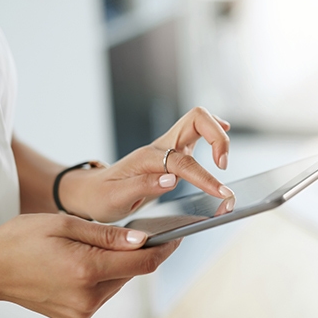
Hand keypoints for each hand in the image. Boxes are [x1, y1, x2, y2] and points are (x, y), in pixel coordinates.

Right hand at [0, 214, 179, 317]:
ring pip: (119, 283)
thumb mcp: (65, 224)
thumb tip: (143, 240)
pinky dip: (103, 278)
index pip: (145, 262)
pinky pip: (104, 294)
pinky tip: (84, 265)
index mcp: (87, 270)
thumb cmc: (21, 240)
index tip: (180, 235)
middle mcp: (88, 297)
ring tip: (95, 248)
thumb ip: (108, 235)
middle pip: (133, 272)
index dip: (167, 248)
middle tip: (137, 233)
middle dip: (138, 252)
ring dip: (118, 265)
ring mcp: (82, 312)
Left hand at [59, 107, 234, 222]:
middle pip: (196, 119)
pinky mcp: (175, 152)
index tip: (221, 193)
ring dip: (218, 134)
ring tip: (225, 159)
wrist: (92, 192)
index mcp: (147, 158)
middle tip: (223, 165)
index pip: (183, 163)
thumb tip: (172, 179)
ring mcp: (168, 147)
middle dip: (218, 137)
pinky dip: (215, 135)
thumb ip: (143, 186)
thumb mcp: (116, 198)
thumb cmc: (103, 197)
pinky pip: (199, 133)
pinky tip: (221, 147)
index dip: (205, 178)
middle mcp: (160, 146)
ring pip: (199, 121)